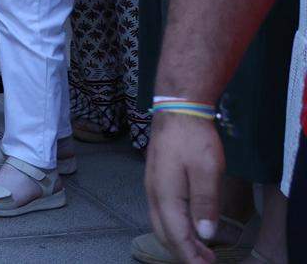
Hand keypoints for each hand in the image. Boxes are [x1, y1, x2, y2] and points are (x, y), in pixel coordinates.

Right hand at [145, 110, 225, 263]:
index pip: (176, 235)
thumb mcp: (207, 170)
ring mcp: (153, 187)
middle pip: (164, 233)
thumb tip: (204, 233)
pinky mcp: (157, 181)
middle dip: (183, 252)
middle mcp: (154, 194)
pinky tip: (189, 226)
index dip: (190, 256)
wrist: (176, 110)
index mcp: (166, 195)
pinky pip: (162, 213)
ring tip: (201, 249)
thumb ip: (205, 203)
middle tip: (206, 262)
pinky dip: (175, 227)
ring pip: (161, 224)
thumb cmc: (193, 138)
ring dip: (179, 240)